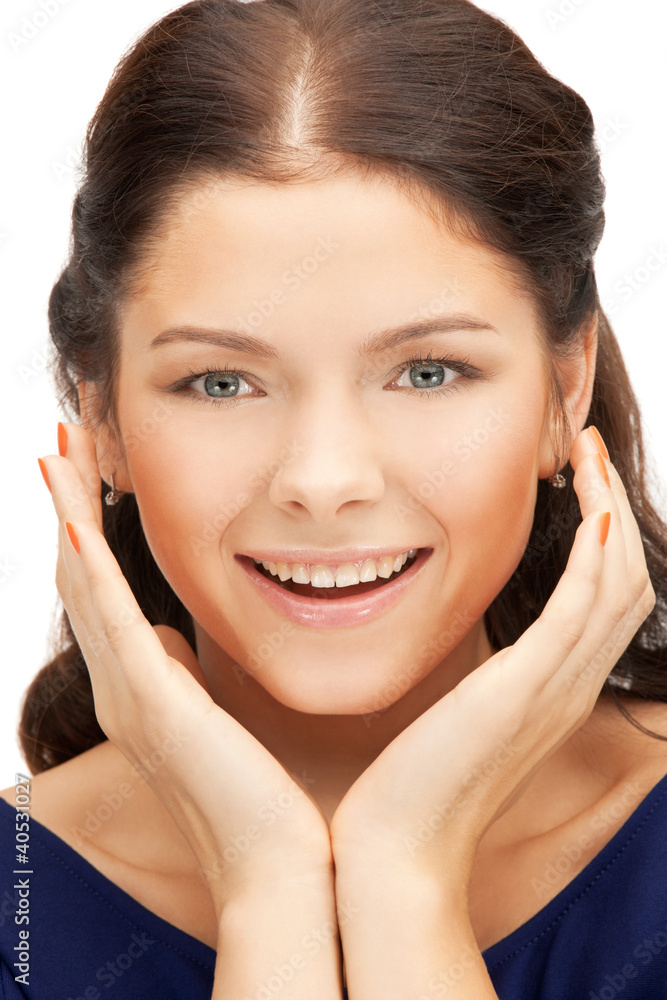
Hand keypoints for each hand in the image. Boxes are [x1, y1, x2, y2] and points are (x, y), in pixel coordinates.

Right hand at [38, 422, 332, 918]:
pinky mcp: (153, 702)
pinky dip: (91, 565)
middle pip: (81, 574)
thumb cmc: (256, 794)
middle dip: (68, 502)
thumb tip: (169, 638)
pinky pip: (111, 618)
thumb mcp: (210, 716)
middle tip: (65, 437)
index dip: (86, 527)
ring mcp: (129, 694)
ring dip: (69, 512)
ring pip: (86, 582)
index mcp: (138, 686)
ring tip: (59, 449)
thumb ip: (181, 676)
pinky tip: (76, 517)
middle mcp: (121, 685)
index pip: (101, 589)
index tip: (88, 468)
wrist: (276, 865)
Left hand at [328, 425, 655, 890]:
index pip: (606, 602)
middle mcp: (567, 690)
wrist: (396, 853)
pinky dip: (592, 557)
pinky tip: (588, 511)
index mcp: (552, 693)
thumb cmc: (412, 787)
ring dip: (608, 514)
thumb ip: (477, 681)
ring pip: (616, 586)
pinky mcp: (523, 691)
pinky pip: (581, 611)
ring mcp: (553, 691)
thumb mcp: (457, 720)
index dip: (603, 537)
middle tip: (589, 452)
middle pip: (626, 583)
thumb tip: (462, 641)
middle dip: (613, 510)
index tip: (577, 482)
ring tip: (586, 458)